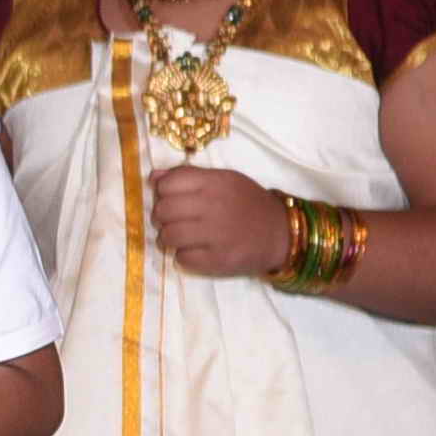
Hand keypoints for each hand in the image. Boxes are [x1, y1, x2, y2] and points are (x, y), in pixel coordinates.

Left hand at [149, 164, 301, 281]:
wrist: (282, 234)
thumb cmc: (248, 204)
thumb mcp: (225, 180)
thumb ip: (189, 176)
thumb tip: (153, 176)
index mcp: (215, 182)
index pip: (167, 184)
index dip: (164, 193)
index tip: (172, 199)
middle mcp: (214, 206)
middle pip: (162, 211)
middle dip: (163, 218)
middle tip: (175, 221)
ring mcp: (216, 234)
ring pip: (167, 236)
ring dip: (169, 239)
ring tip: (183, 238)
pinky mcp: (217, 260)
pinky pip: (181, 258)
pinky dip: (184, 257)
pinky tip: (197, 251)